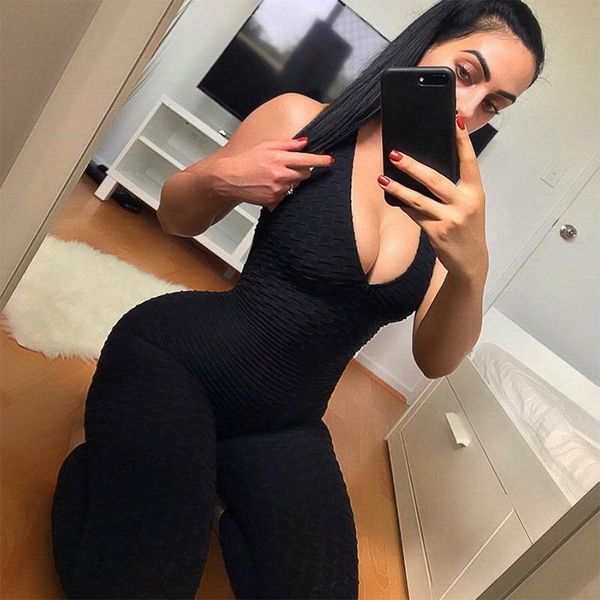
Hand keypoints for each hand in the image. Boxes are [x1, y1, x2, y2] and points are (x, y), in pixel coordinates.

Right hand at [218, 137, 333, 211]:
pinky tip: (269, 185)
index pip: (307, 159)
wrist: (229, 178)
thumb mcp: (266, 147)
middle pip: (305, 174)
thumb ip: (287, 145)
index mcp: (279, 158)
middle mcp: (280, 174)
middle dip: (302, 170)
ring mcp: (277, 188)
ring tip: (274, 176)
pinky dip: (282, 191)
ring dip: (291, 181)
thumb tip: (304, 142)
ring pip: (295, 185)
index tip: (330, 161)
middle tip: (290, 167)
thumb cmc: (246, 161)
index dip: (321, 160)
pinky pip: (285, 195)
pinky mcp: (273, 200)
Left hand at [377, 113, 488, 280]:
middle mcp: (464, 204)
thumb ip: (456, 188)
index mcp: (476, 192)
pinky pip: (414, 214)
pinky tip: (392, 196)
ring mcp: (450, 219)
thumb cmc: (468, 227)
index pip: (469, 162)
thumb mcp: (470, 205)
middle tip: (395, 154)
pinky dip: (403, 205)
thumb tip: (425, 171)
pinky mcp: (436, 232)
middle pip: (435, 180)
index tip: (455, 121)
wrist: (471, 260)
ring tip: (382, 179)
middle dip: (412, 166)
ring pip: (418, 199)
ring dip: (398, 188)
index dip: (463, 141)